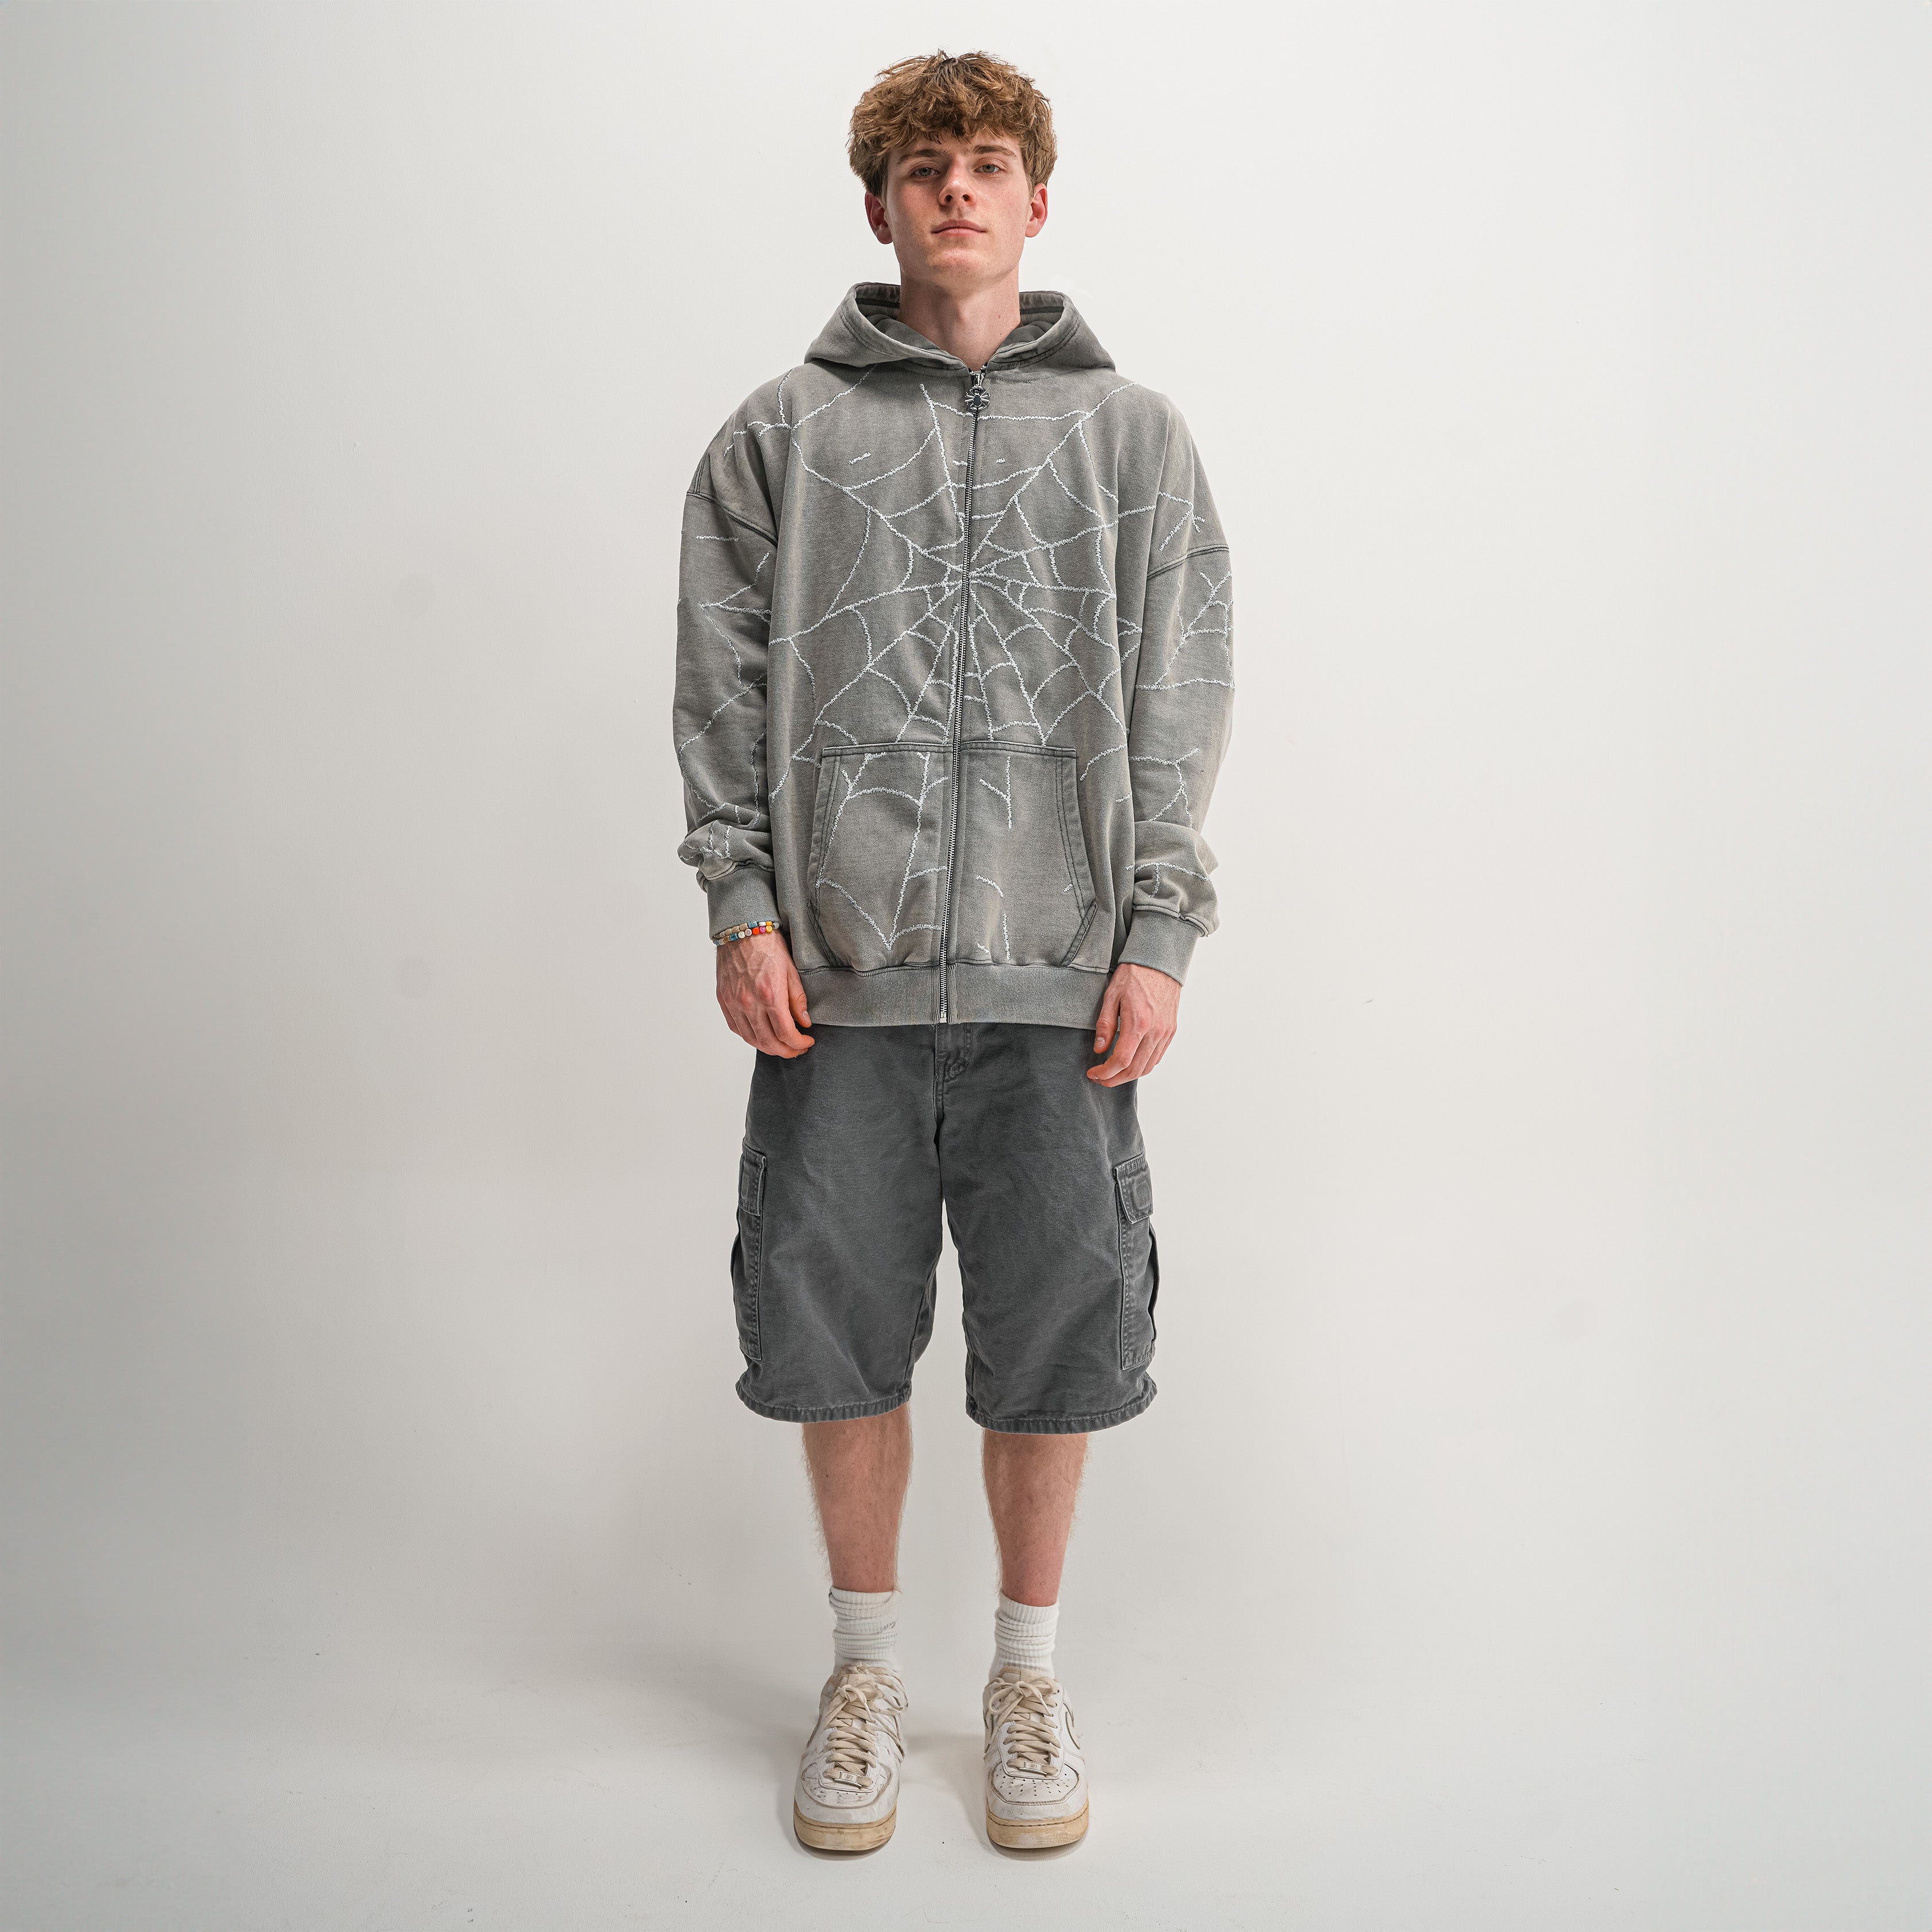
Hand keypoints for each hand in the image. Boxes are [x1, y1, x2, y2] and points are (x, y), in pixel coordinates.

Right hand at [715, 930, 813, 1056]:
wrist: (742, 931)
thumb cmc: (769, 947)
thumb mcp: (792, 971)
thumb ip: (798, 1000)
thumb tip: (804, 1023)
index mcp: (770, 995)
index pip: (786, 1034)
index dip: (799, 1044)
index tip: (808, 1042)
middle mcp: (750, 1003)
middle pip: (769, 1043)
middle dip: (786, 1051)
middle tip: (797, 1049)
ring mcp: (734, 1003)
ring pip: (751, 1039)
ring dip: (768, 1048)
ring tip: (781, 1046)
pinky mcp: (723, 1000)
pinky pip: (736, 1028)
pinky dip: (750, 1037)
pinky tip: (761, 1036)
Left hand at [1088, 961, 1179, 1084]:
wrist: (1159, 963)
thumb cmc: (1134, 975)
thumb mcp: (1111, 996)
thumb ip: (1105, 1025)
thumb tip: (1099, 1049)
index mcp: (1138, 1023)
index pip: (1121, 1060)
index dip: (1105, 1073)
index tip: (1093, 1073)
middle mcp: (1155, 1031)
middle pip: (1135, 1070)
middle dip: (1114, 1079)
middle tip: (1100, 1078)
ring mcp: (1165, 1033)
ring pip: (1148, 1067)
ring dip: (1129, 1076)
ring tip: (1113, 1073)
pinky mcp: (1170, 1031)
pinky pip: (1157, 1057)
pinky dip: (1143, 1065)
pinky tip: (1130, 1062)